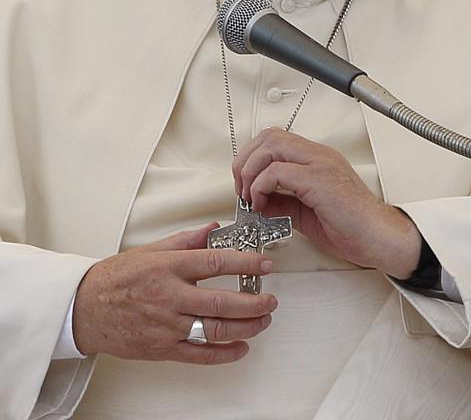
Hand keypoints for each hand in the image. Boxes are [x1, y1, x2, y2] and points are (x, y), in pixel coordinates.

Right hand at [73, 223, 276, 363]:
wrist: (85, 308)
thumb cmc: (117, 277)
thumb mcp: (152, 250)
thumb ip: (187, 240)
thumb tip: (215, 228)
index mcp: (169, 267)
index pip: (215, 262)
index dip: (245, 263)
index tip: (265, 265)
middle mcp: (170, 296)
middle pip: (222, 301)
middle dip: (254, 302)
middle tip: (271, 300)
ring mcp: (167, 325)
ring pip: (215, 329)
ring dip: (246, 327)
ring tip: (262, 321)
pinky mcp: (163, 348)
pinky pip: (199, 354)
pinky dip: (224, 353)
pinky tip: (241, 347)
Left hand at [233, 128, 420, 278]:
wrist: (379, 239)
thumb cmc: (351, 227)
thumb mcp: (305, 212)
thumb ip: (282, 202)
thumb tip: (258, 200)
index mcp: (316, 159)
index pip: (275, 139)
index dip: (252, 158)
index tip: (245, 184)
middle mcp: (317, 155)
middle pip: (269, 136)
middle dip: (246, 160)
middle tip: (242, 187)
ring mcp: (319, 164)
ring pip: (271, 146)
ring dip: (251, 171)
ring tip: (250, 196)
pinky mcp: (319, 180)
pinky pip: (277, 172)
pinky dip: (261, 186)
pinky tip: (262, 204)